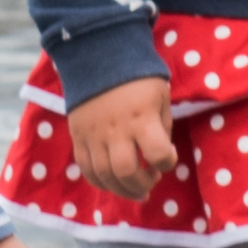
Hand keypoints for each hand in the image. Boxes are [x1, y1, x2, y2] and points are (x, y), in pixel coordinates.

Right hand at [62, 76, 181, 201]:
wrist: (98, 57)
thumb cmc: (138, 78)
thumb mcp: (161, 96)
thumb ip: (162, 127)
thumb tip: (159, 156)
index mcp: (141, 117)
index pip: (158, 153)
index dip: (168, 162)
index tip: (169, 156)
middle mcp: (116, 129)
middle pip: (126, 171)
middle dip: (143, 184)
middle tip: (152, 179)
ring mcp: (94, 135)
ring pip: (104, 176)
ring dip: (123, 190)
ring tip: (136, 189)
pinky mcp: (78, 137)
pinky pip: (87, 170)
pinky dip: (101, 182)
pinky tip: (114, 182)